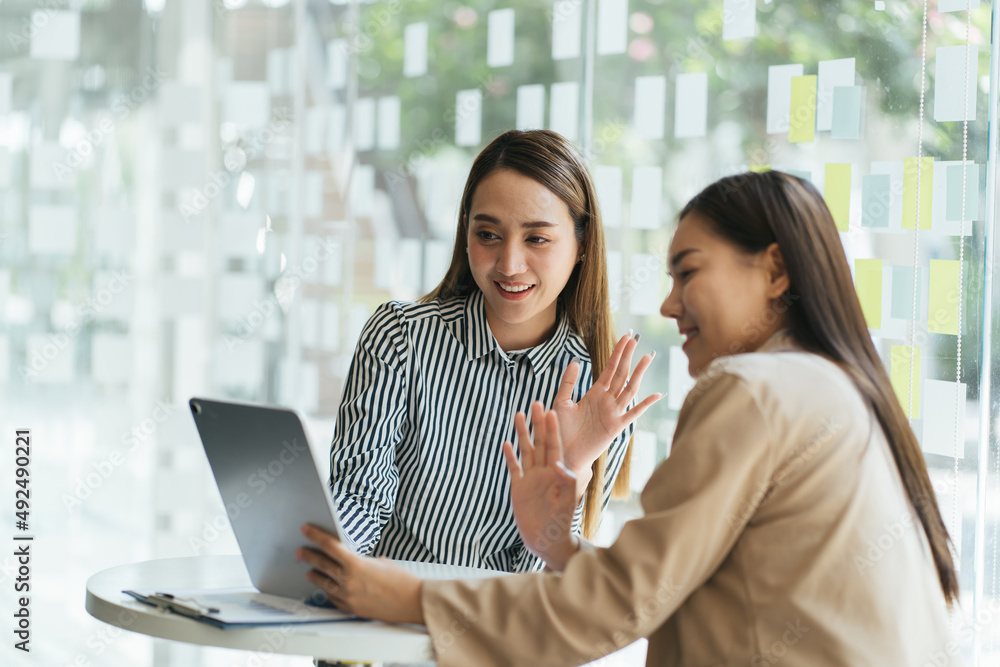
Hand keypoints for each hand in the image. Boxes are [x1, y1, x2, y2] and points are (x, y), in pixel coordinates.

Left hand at [296, 524, 424, 624]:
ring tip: (310, 571)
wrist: (412, 603)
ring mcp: (348, 596)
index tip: (306, 530)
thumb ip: (364, 561)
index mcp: (356, 564)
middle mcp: (349, 581)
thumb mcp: (382, 562)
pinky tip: (327, 589)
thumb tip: (356, 562)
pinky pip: (334, 599)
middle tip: (300, 552)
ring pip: (325, 583)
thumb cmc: (402, 581)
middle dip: (309, 556)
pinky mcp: (351, 609)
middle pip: (322, 564)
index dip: (316, 536)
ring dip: (316, 575)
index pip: (330, 546)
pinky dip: (329, 592)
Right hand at [503, 405, 579, 571]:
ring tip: (519, 415)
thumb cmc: (561, 523)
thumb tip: (559, 465)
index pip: (554, 446)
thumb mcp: (567, 503)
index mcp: (556, 473)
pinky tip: (506, 444)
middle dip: (538, 423)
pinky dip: (510, 456)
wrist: (547, 540)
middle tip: (536, 403)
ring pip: (526, 451)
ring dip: (522, 434)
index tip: (552, 411)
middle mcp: (543, 472)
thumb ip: (566, 484)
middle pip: (540, 443)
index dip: (553, 429)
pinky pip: (514, 468)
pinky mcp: (519, 488)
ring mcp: (530, 479)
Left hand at [552, 333, 661, 497]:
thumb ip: (568, 383)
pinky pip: (633, 414)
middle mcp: (607, 401)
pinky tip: (657, 395)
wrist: (561, 454)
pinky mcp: (616, 427)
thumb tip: (576, 361)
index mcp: (595, 393)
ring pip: (629, 389)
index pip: (609, 368)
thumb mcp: (561, 402)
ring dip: (638, 373)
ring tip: (647, 357)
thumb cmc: (559, 430)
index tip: (626, 337)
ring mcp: (613, 413)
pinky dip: (645, 405)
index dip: (618, 353)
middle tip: (636, 338)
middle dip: (628, 356)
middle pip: (621, 374)